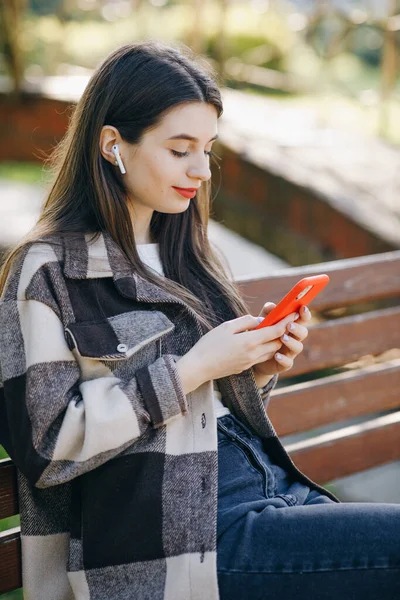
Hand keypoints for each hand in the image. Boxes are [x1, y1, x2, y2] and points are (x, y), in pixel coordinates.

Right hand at [180, 311, 299, 386]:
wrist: (199, 367)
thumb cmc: (210, 344)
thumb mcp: (227, 327)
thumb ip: (246, 322)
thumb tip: (259, 320)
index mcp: (250, 342)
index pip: (275, 331)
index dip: (286, 322)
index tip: (294, 314)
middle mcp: (254, 354)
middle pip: (277, 343)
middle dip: (283, 332)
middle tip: (284, 321)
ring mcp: (250, 362)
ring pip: (270, 351)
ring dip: (274, 342)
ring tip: (272, 331)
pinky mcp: (245, 367)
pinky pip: (260, 357)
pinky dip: (264, 348)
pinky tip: (257, 342)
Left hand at [252, 303, 311, 376]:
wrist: (254, 355)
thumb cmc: (262, 334)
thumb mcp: (264, 321)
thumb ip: (268, 312)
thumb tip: (272, 306)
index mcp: (292, 326)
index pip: (303, 318)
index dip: (305, 313)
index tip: (302, 308)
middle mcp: (294, 338)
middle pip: (303, 332)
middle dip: (298, 328)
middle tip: (288, 325)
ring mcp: (290, 352)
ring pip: (298, 347)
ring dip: (291, 342)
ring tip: (282, 338)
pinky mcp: (284, 364)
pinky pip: (288, 363)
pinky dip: (283, 359)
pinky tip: (276, 355)